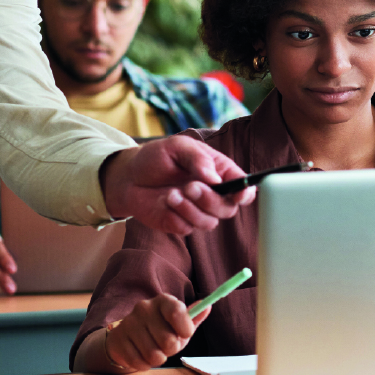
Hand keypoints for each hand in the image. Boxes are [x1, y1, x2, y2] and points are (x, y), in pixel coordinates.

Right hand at [100, 293, 206, 372]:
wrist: (127, 338)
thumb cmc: (160, 331)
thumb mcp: (179, 325)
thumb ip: (193, 318)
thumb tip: (207, 307)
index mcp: (163, 301)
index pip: (177, 311)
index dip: (185, 327)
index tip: (185, 334)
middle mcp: (144, 308)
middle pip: (168, 340)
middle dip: (170, 349)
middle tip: (165, 345)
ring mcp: (129, 322)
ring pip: (153, 354)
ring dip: (157, 359)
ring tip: (154, 351)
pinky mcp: (118, 339)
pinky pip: (139, 362)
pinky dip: (143, 364)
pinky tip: (141, 355)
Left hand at [101, 136, 255, 235]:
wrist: (129, 176)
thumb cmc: (157, 157)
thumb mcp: (177, 146)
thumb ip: (197, 158)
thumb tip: (215, 178)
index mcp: (219, 173)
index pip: (243, 187)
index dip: (245, 193)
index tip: (237, 194)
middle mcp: (212, 194)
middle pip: (228, 209)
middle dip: (210, 200)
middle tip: (190, 186)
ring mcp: (197, 211)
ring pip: (209, 222)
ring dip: (191, 209)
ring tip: (171, 194)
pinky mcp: (180, 224)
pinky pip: (187, 228)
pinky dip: (177, 216)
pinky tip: (165, 202)